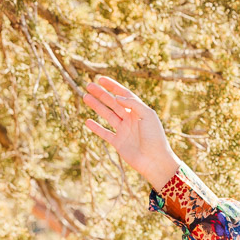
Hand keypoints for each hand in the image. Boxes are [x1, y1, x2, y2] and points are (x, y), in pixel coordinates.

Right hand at [82, 76, 179, 192]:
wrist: (155, 160)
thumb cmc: (155, 137)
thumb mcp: (148, 115)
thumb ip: (133, 104)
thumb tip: (117, 96)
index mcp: (139, 111)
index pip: (124, 95)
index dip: (113, 86)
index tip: (101, 79)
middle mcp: (131, 120)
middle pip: (113, 103)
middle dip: (101, 94)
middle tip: (88, 85)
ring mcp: (124, 131)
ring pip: (107, 115)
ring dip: (96, 106)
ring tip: (85, 97)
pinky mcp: (118, 143)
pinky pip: (105, 133)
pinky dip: (96, 128)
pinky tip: (87, 121)